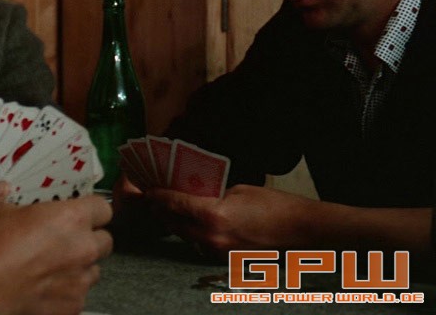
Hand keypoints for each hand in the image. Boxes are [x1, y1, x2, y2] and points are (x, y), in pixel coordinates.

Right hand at [0, 195, 112, 314]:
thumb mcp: (6, 211)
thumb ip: (32, 211)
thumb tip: (33, 212)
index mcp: (72, 218)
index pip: (103, 209)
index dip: (92, 211)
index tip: (83, 214)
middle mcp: (83, 248)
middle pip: (105, 241)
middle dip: (89, 240)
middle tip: (68, 241)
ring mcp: (80, 280)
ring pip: (94, 270)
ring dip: (80, 267)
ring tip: (54, 267)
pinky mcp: (73, 306)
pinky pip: (79, 295)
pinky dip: (67, 291)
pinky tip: (46, 287)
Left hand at [146, 184, 314, 258]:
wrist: (303, 232)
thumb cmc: (275, 206)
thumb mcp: (238, 190)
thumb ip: (212, 194)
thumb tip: (195, 194)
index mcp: (212, 215)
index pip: (174, 204)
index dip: (158, 196)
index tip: (148, 190)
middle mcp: (210, 237)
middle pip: (174, 224)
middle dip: (162, 211)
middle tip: (153, 200)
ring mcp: (218, 252)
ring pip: (186, 237)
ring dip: (177, 224)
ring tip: (171, 210)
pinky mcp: (227, 260)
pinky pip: (201, 245)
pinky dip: (194, 234)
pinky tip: (194, 224)